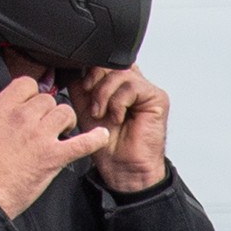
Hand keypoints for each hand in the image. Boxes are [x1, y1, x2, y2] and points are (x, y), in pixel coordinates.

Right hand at [0, 75, 112, 217]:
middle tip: (44, 126)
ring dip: (66, 121)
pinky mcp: (53, 157)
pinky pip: (82, 143)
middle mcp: (23, 117)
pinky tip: (100, 136)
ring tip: (62, 131)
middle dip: (48, 112)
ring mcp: (40, 136)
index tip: (33, 105)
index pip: (28, 84)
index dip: (33, 94)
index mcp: (3, 107)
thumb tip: (13, 106)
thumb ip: (0, 112)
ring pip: (65, 112)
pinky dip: (94, 139)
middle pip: (48, 99)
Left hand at [79, 69, 170, 193]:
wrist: (122, 169)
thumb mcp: (84, 108)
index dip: (91, 69)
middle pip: (112, 62)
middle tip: (92, 102)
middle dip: (95, 80)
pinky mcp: (157, 98)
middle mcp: (133, 84)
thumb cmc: (108, 145)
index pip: (105, 61)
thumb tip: (73, 67)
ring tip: (102, 114)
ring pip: (120, 73)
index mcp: (117, 85)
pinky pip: (132, 87)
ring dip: (104, 94)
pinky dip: (118, 103)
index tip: (82, 86)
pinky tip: (117, 118)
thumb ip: (80, 86)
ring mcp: (146, 90)